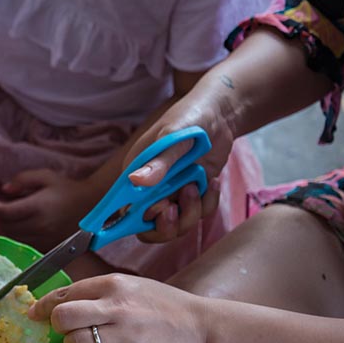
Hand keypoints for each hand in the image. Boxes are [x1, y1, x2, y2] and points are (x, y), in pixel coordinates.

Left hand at [0, 169, 101, 252]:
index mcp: (37, 206)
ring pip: (14, 238)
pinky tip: (23, 227)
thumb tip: (5, 190)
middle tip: (3, 209)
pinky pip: (26, 244)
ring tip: (12, 218)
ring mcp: (44, 237)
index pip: (5, 212)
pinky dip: (20, 236)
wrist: (91, 205)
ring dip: (8, 228)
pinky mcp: (48, 245)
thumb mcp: (46, 176)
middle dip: (1, 218)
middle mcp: (39, 225)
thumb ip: (23, 179)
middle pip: (7, 227)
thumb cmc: (67, 188)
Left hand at [27, 273, 208, 342]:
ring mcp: (127, 337)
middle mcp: (118, 308)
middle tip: (70, 331)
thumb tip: (53, 304)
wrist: (202, 328)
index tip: (34, 314)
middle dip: (59, 327)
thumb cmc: (160, 306)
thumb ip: (94, 293)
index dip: (43, 307)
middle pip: (63, 318)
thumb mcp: (129, 287)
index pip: (64, 294)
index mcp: (114, 284)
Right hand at [122, 86, 237, 243]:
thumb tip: (135, 181)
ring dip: (190, 212)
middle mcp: (149, 190)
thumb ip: (158, 162)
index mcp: (134, 176)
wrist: (220, 115)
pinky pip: (198, 214)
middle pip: (149, 227)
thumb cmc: (190, 119)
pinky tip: (212, 182)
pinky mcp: (191, 195)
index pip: (123, 210)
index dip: (131, 222)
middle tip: (176, 207)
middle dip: (166, 225)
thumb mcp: (173, 137)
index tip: (150, 215)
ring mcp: (171, 194)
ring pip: (176, 225)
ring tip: (197, 184)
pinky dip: (207, 203)